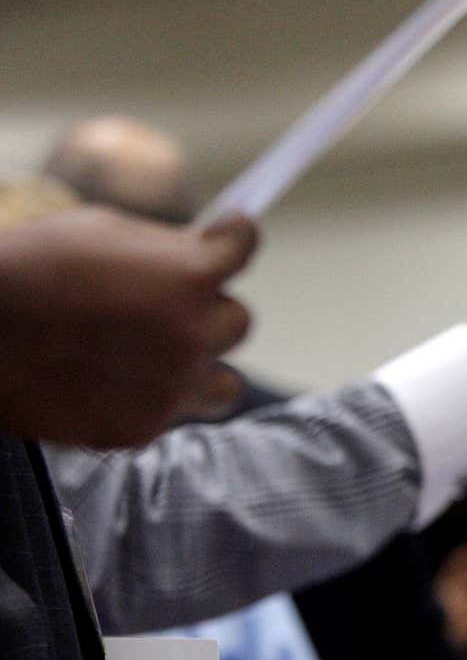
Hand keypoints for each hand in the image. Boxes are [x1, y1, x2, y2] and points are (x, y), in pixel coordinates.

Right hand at [0, 208, 257, 447]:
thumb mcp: (101, 232)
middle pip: (237, 320)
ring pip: (224, 383)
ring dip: (199, 368)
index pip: (245, 244)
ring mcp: (172, 386)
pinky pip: (172, 412)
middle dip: (205, 311)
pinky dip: (150, 399)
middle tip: (165, 308)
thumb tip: (198, 251)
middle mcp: (195, 332)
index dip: (232, 237)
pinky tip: (110, 383)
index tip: (223, 237)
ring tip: (157, 358)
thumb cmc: (28, 268)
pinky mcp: (141, 428)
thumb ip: (163, 250)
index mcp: (190, 273)